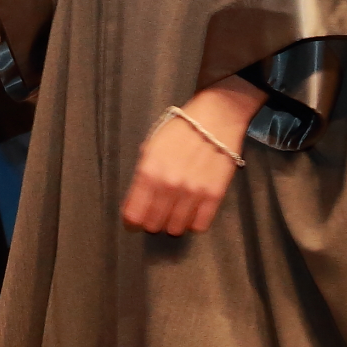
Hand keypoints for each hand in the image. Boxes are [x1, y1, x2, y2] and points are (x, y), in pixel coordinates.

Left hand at [122, 79, 265, 235]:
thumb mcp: (150, 148)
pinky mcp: (214, 195)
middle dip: (151, 222)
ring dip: (171, 224)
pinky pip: (199, 225)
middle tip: (155, 213)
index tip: (134, 220)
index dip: (131, 221)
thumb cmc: (178, 130)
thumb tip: (136, 201)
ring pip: (176, 228)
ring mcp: (193, 192)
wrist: (215, 118)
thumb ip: (142, 176)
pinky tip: (190, 212)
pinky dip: (193, 223)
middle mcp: (169, 186)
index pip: (133, 214)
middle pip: (153, 224)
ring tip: (173, 212)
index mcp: (148, 172)